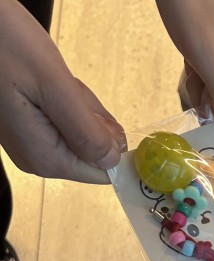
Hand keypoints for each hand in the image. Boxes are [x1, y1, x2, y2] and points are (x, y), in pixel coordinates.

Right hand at [0, 0, 124, 181]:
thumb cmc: (6, 45)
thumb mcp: (54, 86)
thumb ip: (85, 130)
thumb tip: (112, 162)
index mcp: (46, 157)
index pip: (100, 172)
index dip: (113, 145)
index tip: (97, 112)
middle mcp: (38, 159)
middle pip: (93, 151)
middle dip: (91, 118)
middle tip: (67, 89)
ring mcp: (33, 144)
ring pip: (83, 132)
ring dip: (79, 104)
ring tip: (54, 81)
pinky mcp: (30, 127)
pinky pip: (67, 120)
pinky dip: (68, 99)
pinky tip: (48, 80)